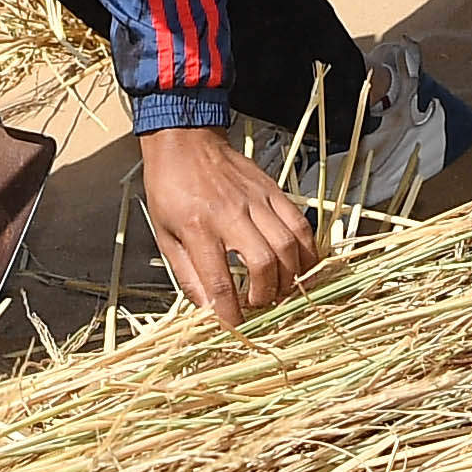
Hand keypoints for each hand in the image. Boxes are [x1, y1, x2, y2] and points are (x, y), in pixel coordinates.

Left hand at [136, 121, 323, 327]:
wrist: (185, 141)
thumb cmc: (170, 189)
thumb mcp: (165, 236)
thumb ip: (188, 275)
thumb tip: (208, 309)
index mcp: (197, 228)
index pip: (219, 282)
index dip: (230, 314)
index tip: (236, 329)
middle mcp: (230, 214)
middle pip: (263, 264)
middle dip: (266, 295)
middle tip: (258, 305)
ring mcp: (257, 200)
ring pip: (287, 245)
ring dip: (288, 277)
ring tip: (279, 290)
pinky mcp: (273, 191)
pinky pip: (300, 224)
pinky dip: (306, 251)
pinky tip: (301, 267)